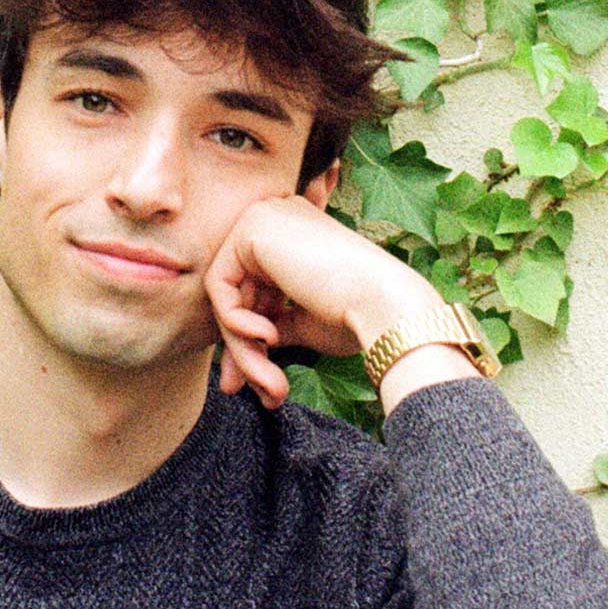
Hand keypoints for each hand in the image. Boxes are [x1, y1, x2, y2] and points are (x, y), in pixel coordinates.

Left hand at [202, 196, 443, 409]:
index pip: (252, 290)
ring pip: (228, 295)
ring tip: (267, 382)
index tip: (256, 381)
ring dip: (242, 346)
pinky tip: (268, 338)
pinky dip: (236, 322)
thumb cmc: (357, 316)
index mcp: (292, 234)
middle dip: (241, 347)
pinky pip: (220, 286)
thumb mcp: (302, 322)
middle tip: (248, 391)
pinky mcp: (251, 228)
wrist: (387, 305)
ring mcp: (262, 217)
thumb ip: (268, 323)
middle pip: (237, 293)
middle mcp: (276, 217)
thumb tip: (237, 353)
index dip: (249, 337)